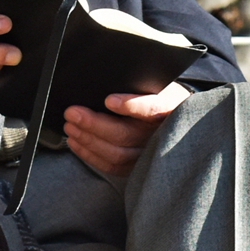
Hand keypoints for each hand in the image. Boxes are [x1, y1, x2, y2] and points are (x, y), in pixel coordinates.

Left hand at [63, 82, 189, 177]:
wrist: (179, 118)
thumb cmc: (160, 96)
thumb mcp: (157, 84)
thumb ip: (137, 85)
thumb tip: (108, 87)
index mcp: (169, 107)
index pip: (153, 108)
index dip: (131, 105)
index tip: (109, 100)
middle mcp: (161, 133)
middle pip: (126, 134)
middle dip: (94, 124)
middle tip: (72, 113)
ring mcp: (150, 153)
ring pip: (116, 154)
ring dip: (88, 140)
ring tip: (70, 126)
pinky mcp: (138, 166)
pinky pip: (113, 166)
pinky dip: (90, 155)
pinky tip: (76, 142)